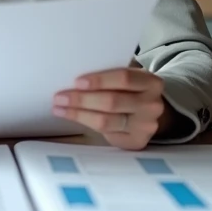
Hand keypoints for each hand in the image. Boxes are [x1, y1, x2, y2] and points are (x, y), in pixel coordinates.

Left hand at [53, 67, 167, 149]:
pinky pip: (106, 134)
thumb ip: (111, 71)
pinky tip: (73, 118)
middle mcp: (152, 105)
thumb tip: (76, 68)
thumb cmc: (131, 89)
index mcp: (152, 83)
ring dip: (79, 114)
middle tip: (59, 97)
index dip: (99, 80)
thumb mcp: (130, 76)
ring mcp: (146, 126)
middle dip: (82, 99)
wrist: (149, 113)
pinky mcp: (136, 142)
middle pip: (112, 102)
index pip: (124, 78)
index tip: (76, 81)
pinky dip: (86, 125)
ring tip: (60, 109)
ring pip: (106, 121)